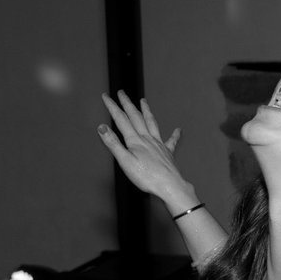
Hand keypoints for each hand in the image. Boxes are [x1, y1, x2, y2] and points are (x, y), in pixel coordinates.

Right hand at [96, 91, 193, 209]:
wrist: (169, 186)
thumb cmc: (146, 177)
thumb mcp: (125, 161)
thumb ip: (113, 144)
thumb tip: (102, 127)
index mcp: (135, 141)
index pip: (121, 119)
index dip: (112, 107)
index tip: (106, 96)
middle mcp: (147, 139)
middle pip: (136, 117)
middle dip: (127, 104)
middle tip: (121, 92)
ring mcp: (159, 144)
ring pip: (152, 123)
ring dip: (146, 111)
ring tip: (143, 101)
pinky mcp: (168, 153)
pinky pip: (171, 141)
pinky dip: (174, 134)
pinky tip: (178, 129)